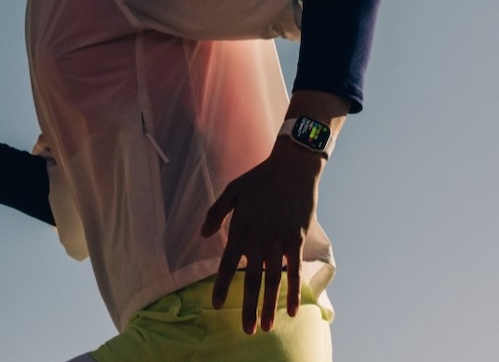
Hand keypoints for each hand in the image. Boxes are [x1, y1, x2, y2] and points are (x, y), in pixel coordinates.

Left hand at [200, 138, 325, 331]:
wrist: (292, 168)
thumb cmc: (259, 178)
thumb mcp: (231, 190)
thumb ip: (215, 213)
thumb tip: (202, 235)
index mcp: (240, 228)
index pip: (228, 264)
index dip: (222, 286)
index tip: (217, 305)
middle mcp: (259, 239)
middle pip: (251, 280)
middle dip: (248, 307)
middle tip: (246, 330)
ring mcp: (279, 241)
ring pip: (273, 281)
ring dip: (270, 306)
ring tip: (267, 327)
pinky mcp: (297, 240)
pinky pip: (295, 272)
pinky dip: (292, 292)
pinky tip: (291, 310)